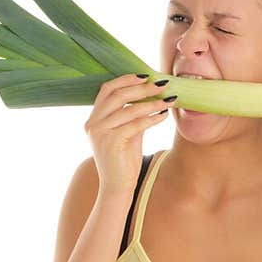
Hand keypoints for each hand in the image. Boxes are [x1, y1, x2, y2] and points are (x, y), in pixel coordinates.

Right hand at [84, 74, 170, 197]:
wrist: (116, 186)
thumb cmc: (123, 159)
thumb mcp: (127, 132)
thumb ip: (133, 114)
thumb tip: (152, 95)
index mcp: (93, 119)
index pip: (107, 89)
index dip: (126, 80)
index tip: (146, 76)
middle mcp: (93, 123)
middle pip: (118, 95)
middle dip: (142, 88)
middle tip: (162, 85)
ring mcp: (100, 133)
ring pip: (129, 110)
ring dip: (152, 103)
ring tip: (168, 100)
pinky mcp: (111, 142)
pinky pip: (136, 125)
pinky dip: (152, 118)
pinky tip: (163, 116)